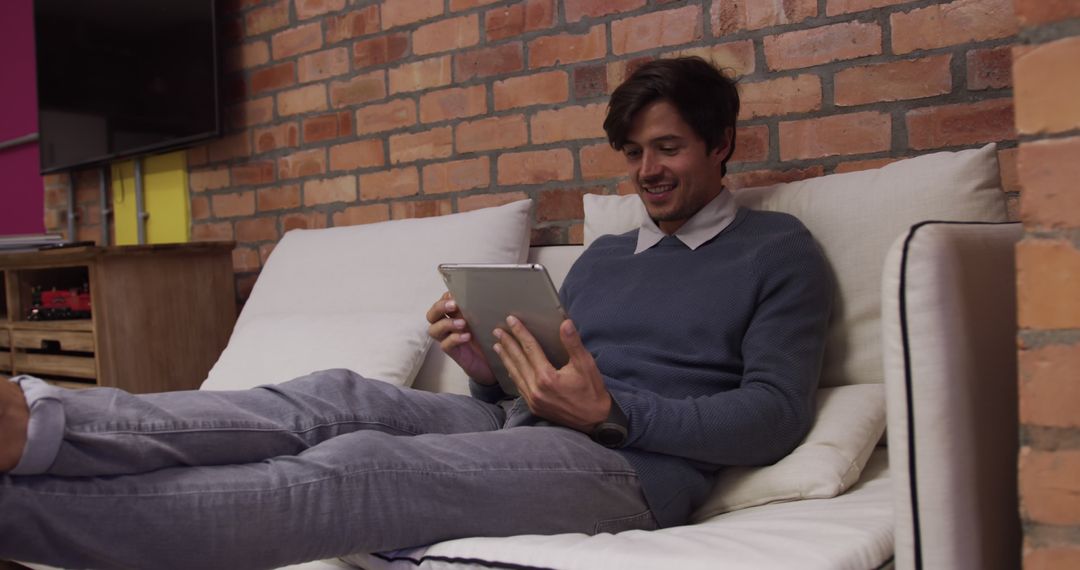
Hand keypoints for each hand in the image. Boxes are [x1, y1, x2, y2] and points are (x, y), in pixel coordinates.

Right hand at [426, 292, 496, 384]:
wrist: (491, 361)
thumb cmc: (486, 337)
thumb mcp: (483, 320)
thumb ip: (477, 309)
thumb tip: (481, 293)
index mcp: (452, 316)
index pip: (441, 303)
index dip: (444, 297)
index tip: (455, 294)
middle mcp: (447, 326)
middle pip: (431, 315)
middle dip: (440, 308)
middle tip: (454, 305)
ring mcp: (448, 339)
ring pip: (433, 330)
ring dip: (446, 324)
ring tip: (462, 323)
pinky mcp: (453, 352)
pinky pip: (445, 345)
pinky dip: (454, 339)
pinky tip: (466, 337)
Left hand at [492, 316, 610, 432]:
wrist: (595, 421)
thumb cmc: (592, 392)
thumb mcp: (586, 365)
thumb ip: (573, 343)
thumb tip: (565, 323)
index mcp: (547, 378)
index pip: (530, 349)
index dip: (520, 333)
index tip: (510, 320)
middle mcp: (536, 390)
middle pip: (518, 361)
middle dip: (507, 344)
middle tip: (497, 331)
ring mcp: (533, 400)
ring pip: (515, 374)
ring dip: (506, 358)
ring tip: (497, 346)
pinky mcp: (534, 407)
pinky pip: (519, 387)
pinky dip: (513, 374)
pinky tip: (509, 368)